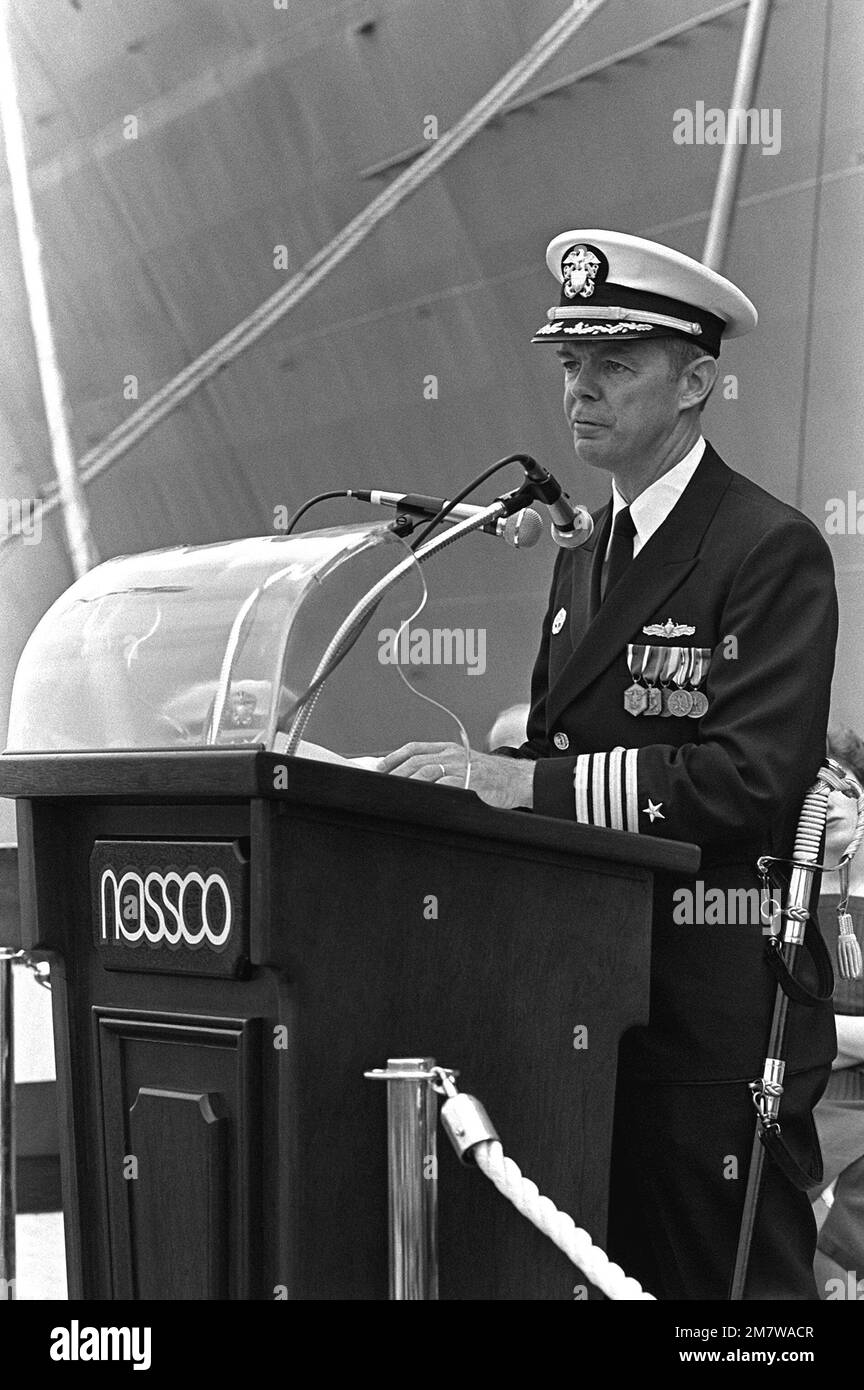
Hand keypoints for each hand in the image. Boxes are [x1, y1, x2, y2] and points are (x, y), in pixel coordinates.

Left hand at [379, 741, 533, 810]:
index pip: (415, 748)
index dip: (394, 756)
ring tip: (394, 791)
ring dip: (406, 781)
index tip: (381, 766)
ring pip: (424, 771)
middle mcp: (452, 755)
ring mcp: (459, 767)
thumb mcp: (464, 764)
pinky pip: (441, 785)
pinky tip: (417, 798)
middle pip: (415, 760)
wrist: (515, 780)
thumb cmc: (491, 776)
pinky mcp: (466, 781)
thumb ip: (442, 766)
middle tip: (382, 782)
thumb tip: (415, 777)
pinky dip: (426, 791)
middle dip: (395, 772)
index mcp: (449, 749)